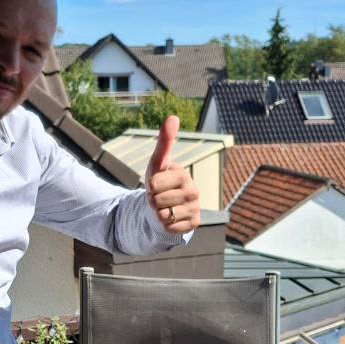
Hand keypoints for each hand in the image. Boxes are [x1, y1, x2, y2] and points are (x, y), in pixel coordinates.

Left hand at [146, 115, 199, 233]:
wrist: (163, 208)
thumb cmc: (159, 183)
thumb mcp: (157, 163)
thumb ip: (164, 141)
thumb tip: (173, 116)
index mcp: (184, 175)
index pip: (155, 184)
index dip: (150, 186)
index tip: (156, 185)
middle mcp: (194, 192)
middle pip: (158, 200)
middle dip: (153, 200)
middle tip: (159, 198)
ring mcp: (195, 208)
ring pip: (164, 215)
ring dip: (158, 213)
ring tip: (164, 207)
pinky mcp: (194, 224)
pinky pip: (170, 227)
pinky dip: (165, 224)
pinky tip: (170, 218)